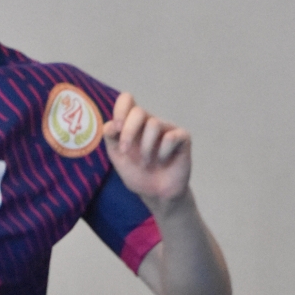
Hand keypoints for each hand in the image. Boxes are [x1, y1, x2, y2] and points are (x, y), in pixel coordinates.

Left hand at [103, 92, 190, 206]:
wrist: (156, 194)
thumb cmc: (138, 174)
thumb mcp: (118, 156)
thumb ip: (111, 138)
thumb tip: (111, 124)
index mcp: (133, 124)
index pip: (127, 100)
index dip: (120, 109)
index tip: (116, 129)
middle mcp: (150, 122)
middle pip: (138, 111)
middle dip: (129, 132)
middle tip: (126, 151)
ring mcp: (167, 128)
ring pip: (154, 124)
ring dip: (145, 148)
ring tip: (147, 162)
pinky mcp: (183, 137)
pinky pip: (170, 137)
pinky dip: (163, 153)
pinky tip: (164, 161)